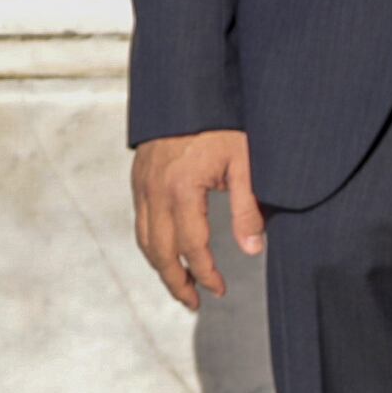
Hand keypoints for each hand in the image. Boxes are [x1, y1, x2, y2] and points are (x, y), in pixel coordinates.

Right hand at [132, 130, 262, 307]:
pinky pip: (140, 221)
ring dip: (161, 267)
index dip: (205, 274)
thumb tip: (252, 250)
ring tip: (181, 285)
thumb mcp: (246, 162)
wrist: (189, 89)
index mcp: (182, 189)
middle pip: (159, 252)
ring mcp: (142, 185)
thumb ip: (248, 208)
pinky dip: (152, 244)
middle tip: (194, 303)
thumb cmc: (222, 121)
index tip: (219, 290)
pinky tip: (169, 252)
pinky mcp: (139, 178)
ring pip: (145, 239)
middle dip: (176, 282)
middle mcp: (155, 191)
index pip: (192, 247)